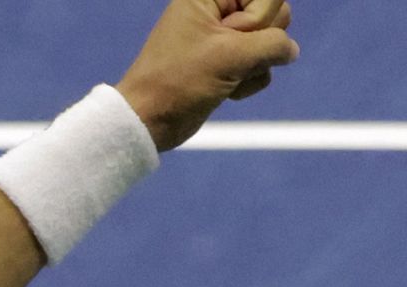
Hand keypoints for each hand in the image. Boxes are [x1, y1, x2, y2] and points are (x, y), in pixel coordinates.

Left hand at [116, 0, 299, 151]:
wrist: (149, 121)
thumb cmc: (180, 81)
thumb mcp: (233, 55)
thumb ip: (273, 43)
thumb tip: (291, 50)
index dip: (257, 17)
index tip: (232, 33)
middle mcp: (217, 13)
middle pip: (276, 14)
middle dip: (258, 42)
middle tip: (224, 57)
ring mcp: (224, 40)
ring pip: (271, 42)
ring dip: (254, 66)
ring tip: (223, 77)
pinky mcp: (227, 65)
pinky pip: (262, 65)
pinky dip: (248, 82)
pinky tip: (225, 91)